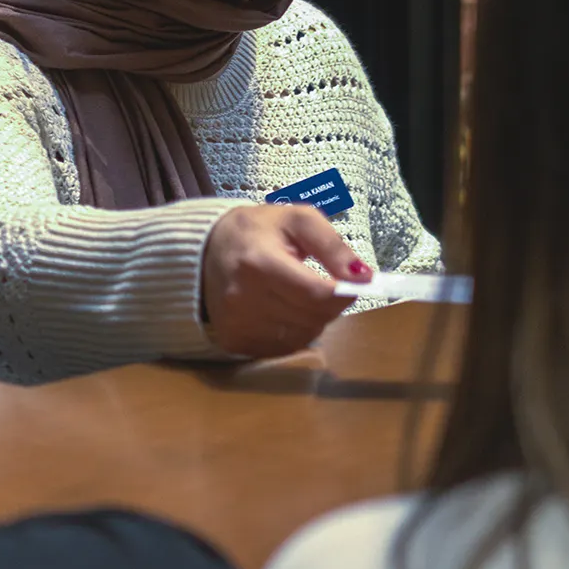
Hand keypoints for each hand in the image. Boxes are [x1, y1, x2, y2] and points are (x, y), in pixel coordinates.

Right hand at [201, 204, 372, 356]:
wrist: (204, 250)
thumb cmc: (255, 231)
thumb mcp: (296, 220)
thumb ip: (333, 246)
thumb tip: (364, 276)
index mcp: (259, 263)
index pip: (318, 295)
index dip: (343, 292)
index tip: (347, 283)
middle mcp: (244, 298)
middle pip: (313, 318)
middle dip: (328, 304)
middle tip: (318, 284)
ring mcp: (236, 323)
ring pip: (302, 336)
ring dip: (311, 319)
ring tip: (296, 295)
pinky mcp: (233, 341)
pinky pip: (283, 348)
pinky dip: (292, 332)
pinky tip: (281, 311)